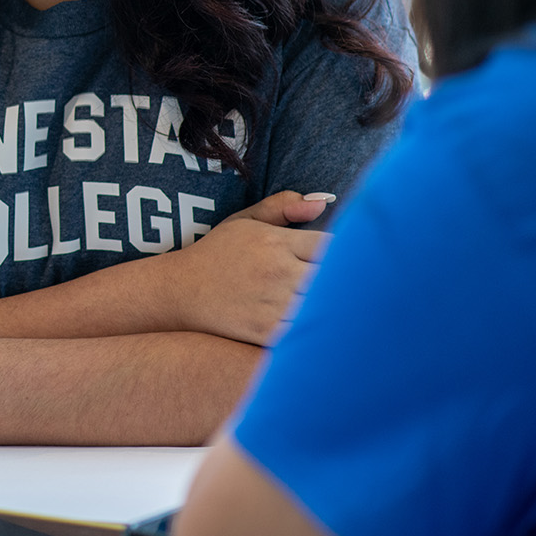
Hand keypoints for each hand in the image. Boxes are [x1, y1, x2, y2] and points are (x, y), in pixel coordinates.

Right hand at [159, 191, 332, 345]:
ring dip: (333, 306)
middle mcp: (277, 271)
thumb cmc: (218, 254)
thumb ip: (283, 206)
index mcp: (276, 242)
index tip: (349, 259)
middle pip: (335, 277)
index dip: (348, 254)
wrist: (180, 292)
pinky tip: (319, 327)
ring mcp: (272, 304)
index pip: (333, 246)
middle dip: (346, 281)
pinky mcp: (266, 332)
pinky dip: (316, 330)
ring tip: (342, 307)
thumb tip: (323, 202)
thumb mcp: (245, 221)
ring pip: (324, 306)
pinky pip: (307, 332)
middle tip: (356, 286)